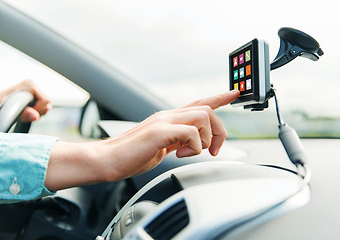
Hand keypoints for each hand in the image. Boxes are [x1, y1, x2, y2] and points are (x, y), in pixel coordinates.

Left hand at [0, 80, 50, 122]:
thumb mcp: (8, 108)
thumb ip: (23, 113)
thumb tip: (36, 116)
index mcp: (29, 84)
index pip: (45, 100)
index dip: (38, 110)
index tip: (26, 113)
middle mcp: (34, 86)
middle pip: (47, 103)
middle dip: (39, 112)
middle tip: (25, 115)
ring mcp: (35, 91)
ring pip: (47, 106)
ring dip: (38, 113)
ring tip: (25, 113)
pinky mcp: (36, 97)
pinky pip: (44, 107)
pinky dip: (37, 112)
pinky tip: (27, 112)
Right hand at [101, 89, 239, 180]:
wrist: (108, 159)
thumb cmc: (132, 155)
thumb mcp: (162, 146)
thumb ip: (178, 141)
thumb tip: (194, 144)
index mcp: (169, 118)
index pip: (199, 102)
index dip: (219, 97)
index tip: (236, 93)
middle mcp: (168, 115)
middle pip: (207, 109)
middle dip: (219, 131)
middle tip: (214, 150)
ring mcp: (163, 121)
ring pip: (203, 117)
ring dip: (206, 139)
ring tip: (192, 154)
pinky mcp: (159, 131)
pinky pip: (191, 133)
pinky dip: (194, 147)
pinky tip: (180, 155)